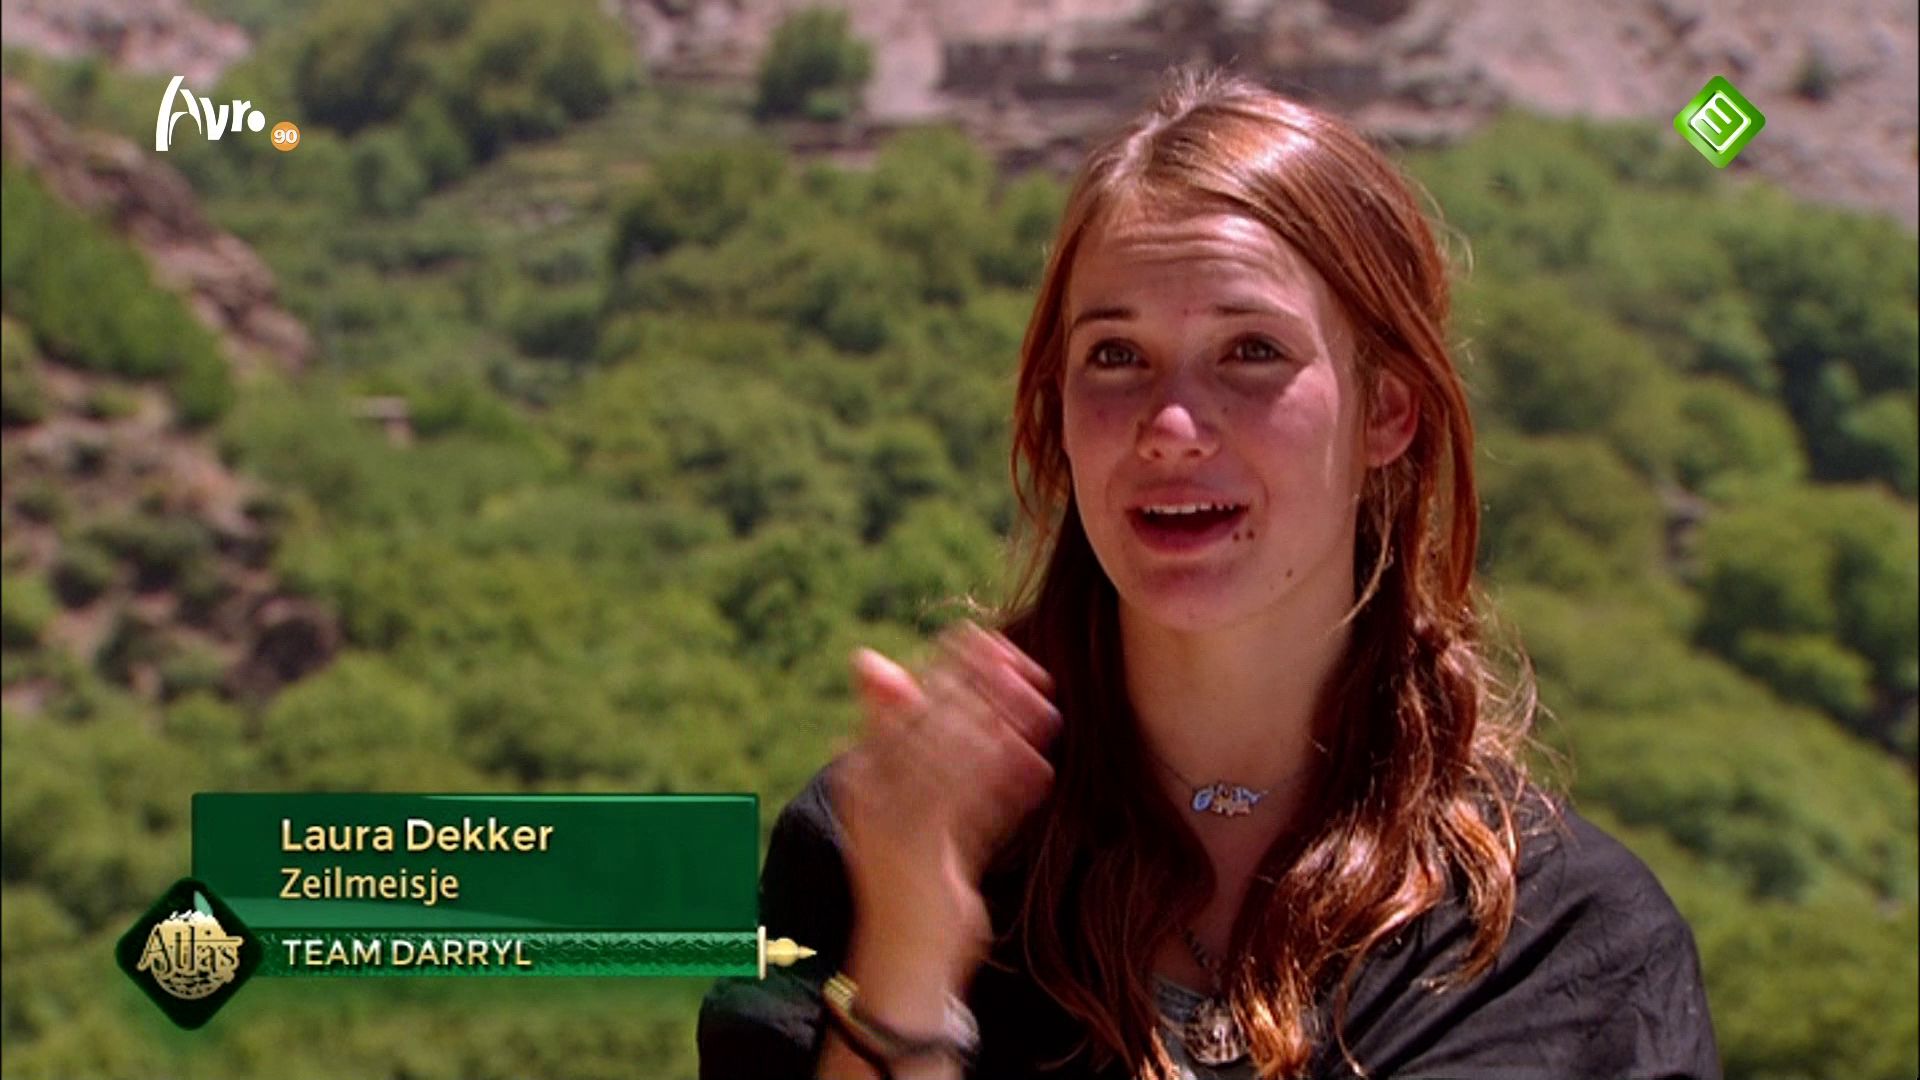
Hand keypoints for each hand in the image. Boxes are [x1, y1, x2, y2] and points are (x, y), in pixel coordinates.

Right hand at [829, 623, 1061, 968]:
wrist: (903, 957)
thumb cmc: (914, 868)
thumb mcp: (910, 794)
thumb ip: (906, 733)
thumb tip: (870, 658)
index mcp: (859, 768)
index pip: (909, 697)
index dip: (955, 665)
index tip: (998, 642)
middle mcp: (867, 792)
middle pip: (931, 718)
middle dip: (987, 689)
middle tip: (1035, 672)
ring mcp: (891, 826)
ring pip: (950, 756)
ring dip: (1003, 729)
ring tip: (1046, 713)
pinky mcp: (921, 860)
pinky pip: (969, 808)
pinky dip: (1005, 784)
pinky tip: (1039, 768)